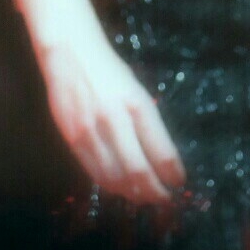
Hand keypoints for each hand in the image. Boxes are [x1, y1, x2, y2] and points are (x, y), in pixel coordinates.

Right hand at [22, 0, 185, 205]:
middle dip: (156, 192)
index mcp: (137, 104)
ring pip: (116, 177)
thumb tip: (163, 162)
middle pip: (139, 171)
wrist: (69, 51)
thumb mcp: (137, 92)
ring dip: (134, 193)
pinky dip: (111, 185)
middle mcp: (114, 119)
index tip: (180, 182)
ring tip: (144, 196)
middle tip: (165, 198)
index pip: (162, 152)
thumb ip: (148, 125)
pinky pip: (94, 171)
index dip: (174, 174)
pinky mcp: (72, 137)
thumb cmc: (109, 70)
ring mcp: (90, 130)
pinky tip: (120, 187)